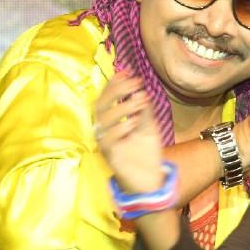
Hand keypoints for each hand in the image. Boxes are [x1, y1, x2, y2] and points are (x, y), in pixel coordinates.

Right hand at [94, 70, 163, 193]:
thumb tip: (140, 90)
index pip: (107, 97)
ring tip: (141, 101)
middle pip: (100, 105)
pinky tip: (134, 122)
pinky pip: (107, 140)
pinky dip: (120, 129)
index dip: (114, 83)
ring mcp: (104, 142)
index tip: (127, 71)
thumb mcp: (148, 126)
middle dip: (117, 91)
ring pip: (103, 121)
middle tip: (136, 83)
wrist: (149, 179)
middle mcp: (104, 129)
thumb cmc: (146, 152)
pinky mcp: (109, 156)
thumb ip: (144, 110)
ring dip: (123, 107)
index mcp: (111, 120)